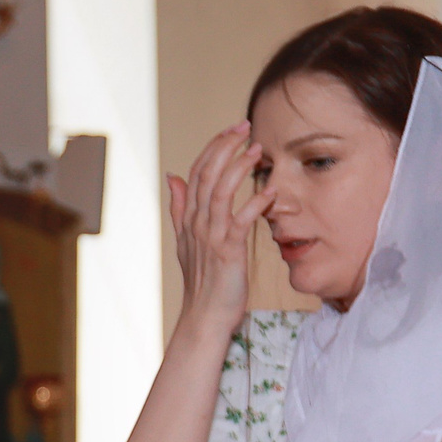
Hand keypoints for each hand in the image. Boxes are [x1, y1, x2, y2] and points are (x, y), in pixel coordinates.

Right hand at [166, 121, 270, 332]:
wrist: (204, 315)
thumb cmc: (203, 279)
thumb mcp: (186, 239)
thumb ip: (180, 206)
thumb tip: (171, 176)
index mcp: (188, 218)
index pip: (196, 173)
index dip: (213, 147)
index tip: (232, 128)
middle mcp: (196, 224)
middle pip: (206, 175)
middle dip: (225, 147)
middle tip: (245, 125)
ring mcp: (211, 237)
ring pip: (220, 192)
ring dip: (239, 167)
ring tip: (257, 149)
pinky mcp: (228, 251)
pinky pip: (241, 221)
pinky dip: (255, 204)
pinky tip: (269, 191)